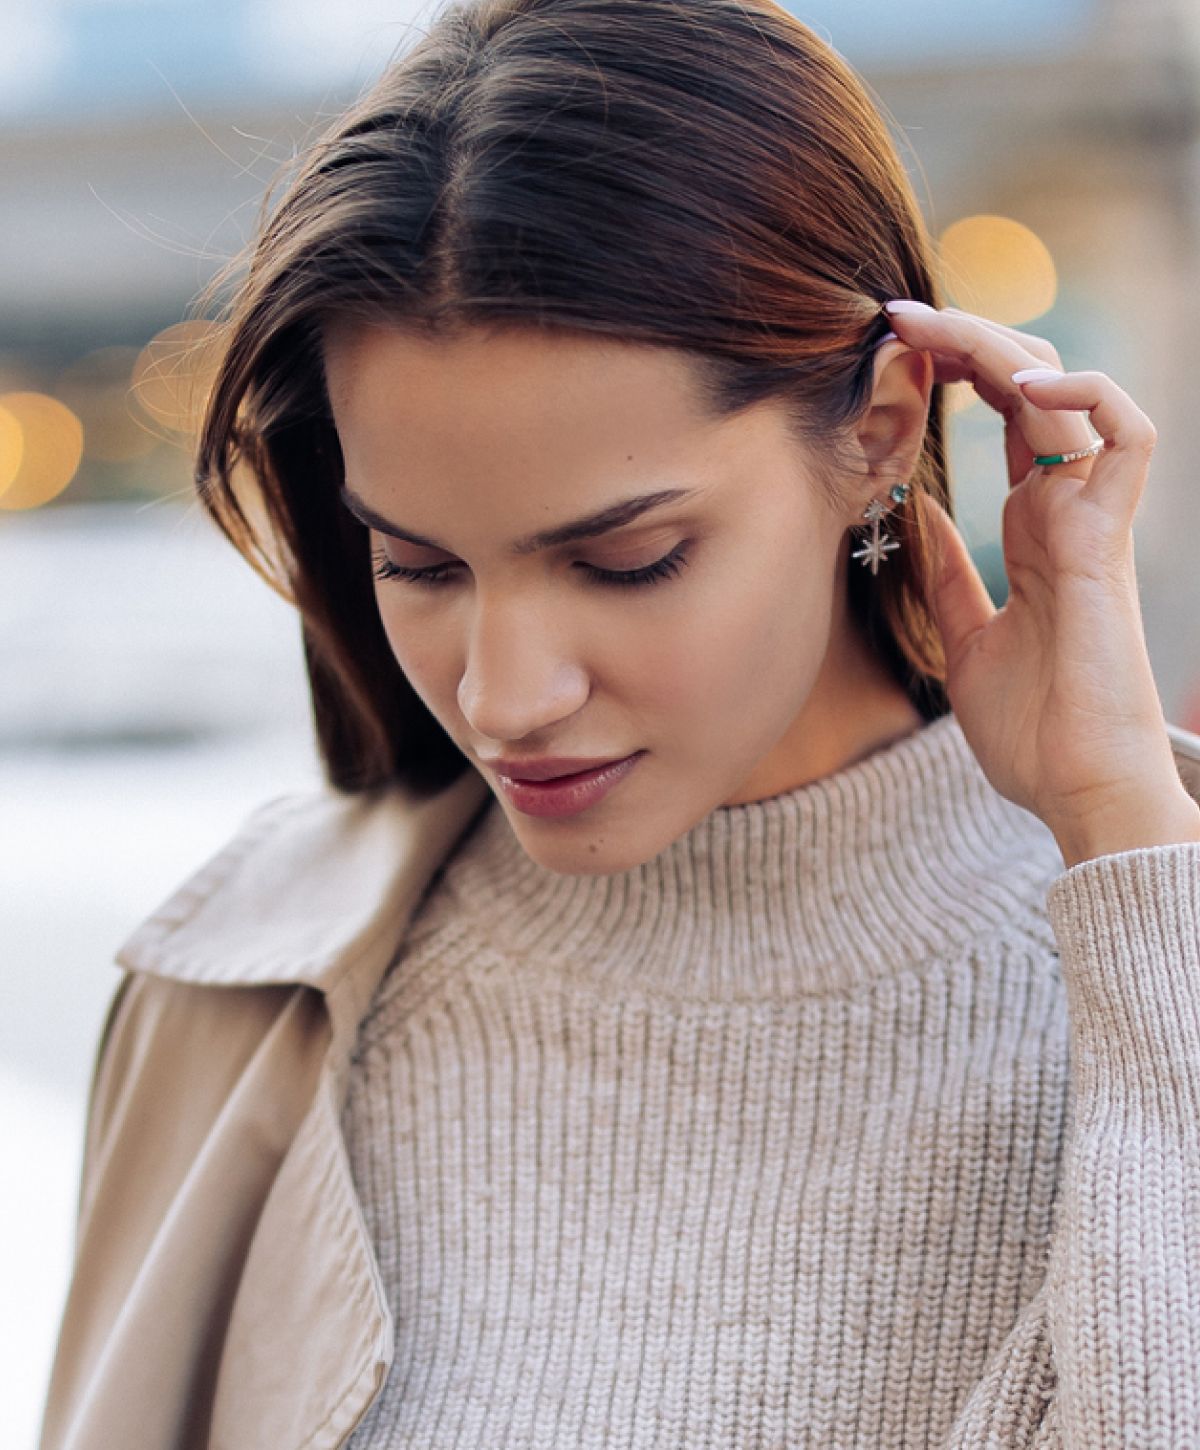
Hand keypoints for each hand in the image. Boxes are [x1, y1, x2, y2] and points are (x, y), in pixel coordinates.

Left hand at [880, 300, 1198, 859]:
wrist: (1076, 791)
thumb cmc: (1031, 730)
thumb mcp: (965, 639)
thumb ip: (946, 574)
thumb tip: (917, 513)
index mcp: (1037, 526)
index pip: (1006, 415)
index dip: (958, 369)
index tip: (892, 347)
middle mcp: (1067, 509)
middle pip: (1031, 387)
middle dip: (967, 340)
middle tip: (896, 316)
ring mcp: (1092, 519)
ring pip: (1069, 394)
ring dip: (1004, 349)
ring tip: (937, 331)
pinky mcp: (1110, 539)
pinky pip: (1126, 436)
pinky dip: (1082, 396)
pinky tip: (1017, 389)